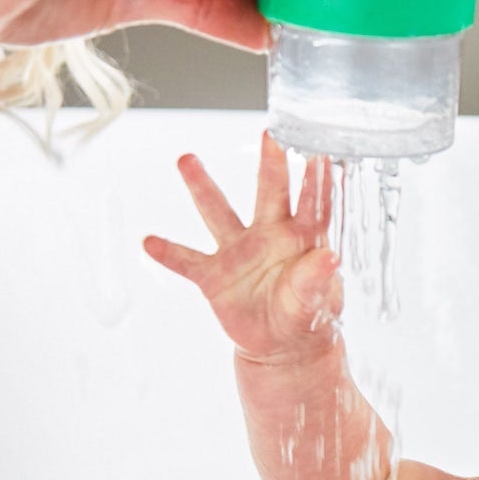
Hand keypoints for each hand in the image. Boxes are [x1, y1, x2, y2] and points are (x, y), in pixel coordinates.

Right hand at [144, 135, 341, 363]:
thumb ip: (316, 280)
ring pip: (218, 212)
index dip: (317, 180)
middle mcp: (269, 235)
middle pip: (269, 192)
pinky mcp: (214, 275)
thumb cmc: (307, 315)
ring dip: (202, 186)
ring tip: (186, 159)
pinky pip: (187, 261)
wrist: (281, 346)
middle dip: (269, 162)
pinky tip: (149, 241)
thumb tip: (330, 258)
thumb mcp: (316, 302)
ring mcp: (239, 252)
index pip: (312, 203)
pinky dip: (169, 253)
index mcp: (302, 239)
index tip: (322, 151)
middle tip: (269, 133)